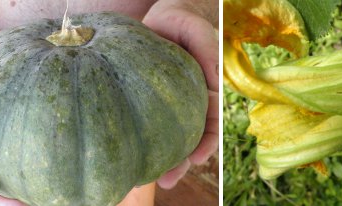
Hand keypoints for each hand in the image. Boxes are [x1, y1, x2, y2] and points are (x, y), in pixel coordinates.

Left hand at [142, 0, 218, 188]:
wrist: (155, 16)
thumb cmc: (180, 21)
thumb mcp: (196, 30)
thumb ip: (208, 51)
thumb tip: (213, 80)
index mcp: (204, 92)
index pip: (211, 124)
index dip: (206, 144)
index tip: (196, 157)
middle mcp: (186, 104)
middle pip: (188, 140)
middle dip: (180, 163)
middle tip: (168, 180)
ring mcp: (165, 107)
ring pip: (166, 140)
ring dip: (161, 161)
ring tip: (146, 179)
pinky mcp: (143, 104)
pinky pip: (142, 126)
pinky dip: (138, 144)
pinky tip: (127, 160)